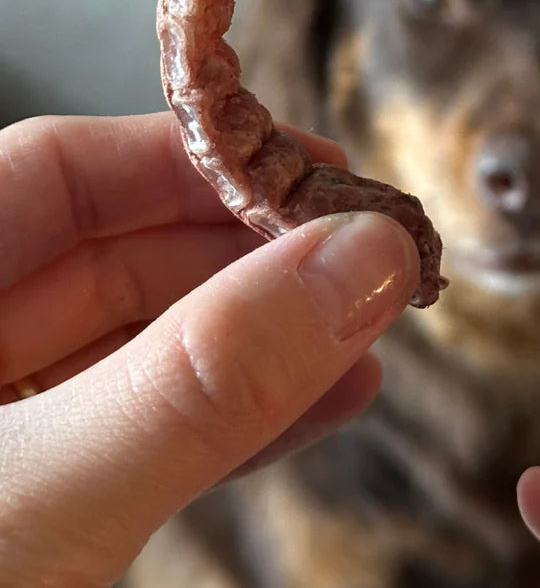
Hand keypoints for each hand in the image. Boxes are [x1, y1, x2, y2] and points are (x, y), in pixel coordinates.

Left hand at [0, 113, 419, 586]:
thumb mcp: (40, 505)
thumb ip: (201, 377)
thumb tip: (361, 258)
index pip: (59, 174)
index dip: (194, 157)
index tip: (319, 172)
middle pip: (117, 252)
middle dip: (254, 252)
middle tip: (372, 258)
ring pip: (144, 345)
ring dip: (267, 334)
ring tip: (374, 331)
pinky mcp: (39, 509)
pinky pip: (148, 431)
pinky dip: (240, 413)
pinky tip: (328, 398)